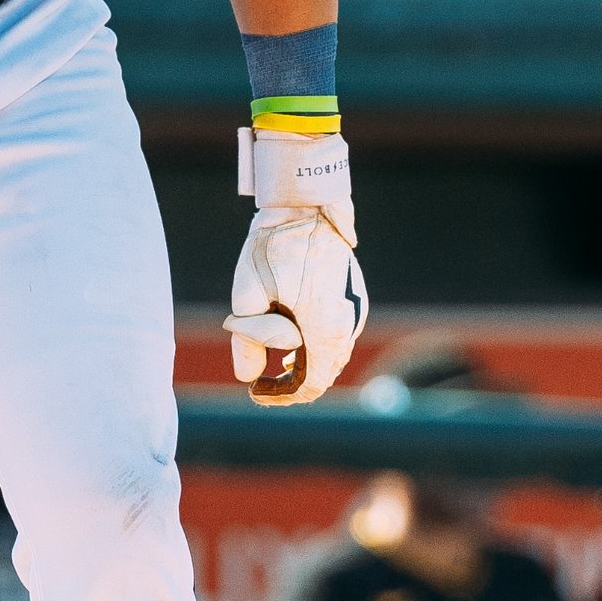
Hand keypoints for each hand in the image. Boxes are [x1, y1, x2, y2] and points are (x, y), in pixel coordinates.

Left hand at [228, 131, 363, 404]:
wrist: (305, 204)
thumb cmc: (273, 245)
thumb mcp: (247, 293)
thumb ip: (247, 339)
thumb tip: (247, 376)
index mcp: (324, 325)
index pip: (311, 383)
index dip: (283, 395)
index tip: (256, 392)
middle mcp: (347, 322)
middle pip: (325, 373)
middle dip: (293, 384)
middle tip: (262, 383)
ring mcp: (354, 309)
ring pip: (333, 356)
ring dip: (307, 366)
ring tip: (277, 368)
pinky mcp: (353, 298)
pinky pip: (339, 336)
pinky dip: (318, 348)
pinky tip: (295, 344)